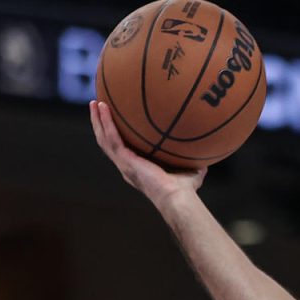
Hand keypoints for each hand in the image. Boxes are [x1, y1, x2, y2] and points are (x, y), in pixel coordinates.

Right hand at [89, 100, 204, 207]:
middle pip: (107, 142)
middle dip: (101, 124)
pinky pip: (111, 137)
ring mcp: (123, 164)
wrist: (177, 197)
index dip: (116, 136)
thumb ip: (193, 161)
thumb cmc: (184, 190)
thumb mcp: (190, 171)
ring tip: (94, 103)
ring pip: (104, 139)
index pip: (122, 150)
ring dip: (98, 120)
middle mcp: (127, 167)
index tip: (115, 121)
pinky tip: (102, 107)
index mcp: (137, 169)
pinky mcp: (124, 160)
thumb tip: (205, 153)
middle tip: (98, 106)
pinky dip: (105, 122)